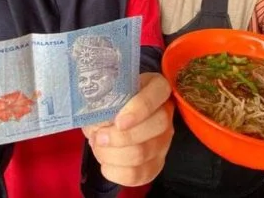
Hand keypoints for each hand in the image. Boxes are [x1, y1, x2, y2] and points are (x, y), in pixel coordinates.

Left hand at [82, 72, 173, 186]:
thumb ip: (104, 103)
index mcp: (157, 87)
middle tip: (97, 137)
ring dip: (113, 155)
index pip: (156, 95)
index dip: (138, 110)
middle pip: (155, 127)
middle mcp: (166, 113)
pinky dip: (117, 172)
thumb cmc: (113, 100)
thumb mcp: (109, 93)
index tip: (118, 122)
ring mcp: (164, 140)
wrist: (118, 116)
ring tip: (97, 148)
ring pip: (144, 153)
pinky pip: (139, 175)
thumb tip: (96, 124)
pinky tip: (105, 163)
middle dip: (120, 137)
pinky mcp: (156, 163)